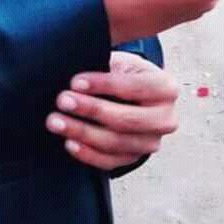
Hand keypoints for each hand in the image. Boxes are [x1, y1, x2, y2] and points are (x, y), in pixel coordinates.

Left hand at [45, 51, 178, 170]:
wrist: (131, 95)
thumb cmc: (124, 74)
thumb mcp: (122, 62)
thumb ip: (107, 65)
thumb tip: (77, 77)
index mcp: (166, 88)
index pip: (135, 87)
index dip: (104, 84)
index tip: (75, 81)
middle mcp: (166, 118)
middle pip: (126, 120)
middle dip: (91, 110)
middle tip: (62, 101)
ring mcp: (152, 142)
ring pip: (116, 143)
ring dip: (83, 133)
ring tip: (56, 122)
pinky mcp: (136, 158)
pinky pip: (111, 161)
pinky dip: (88, 154)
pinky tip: (69, 143)